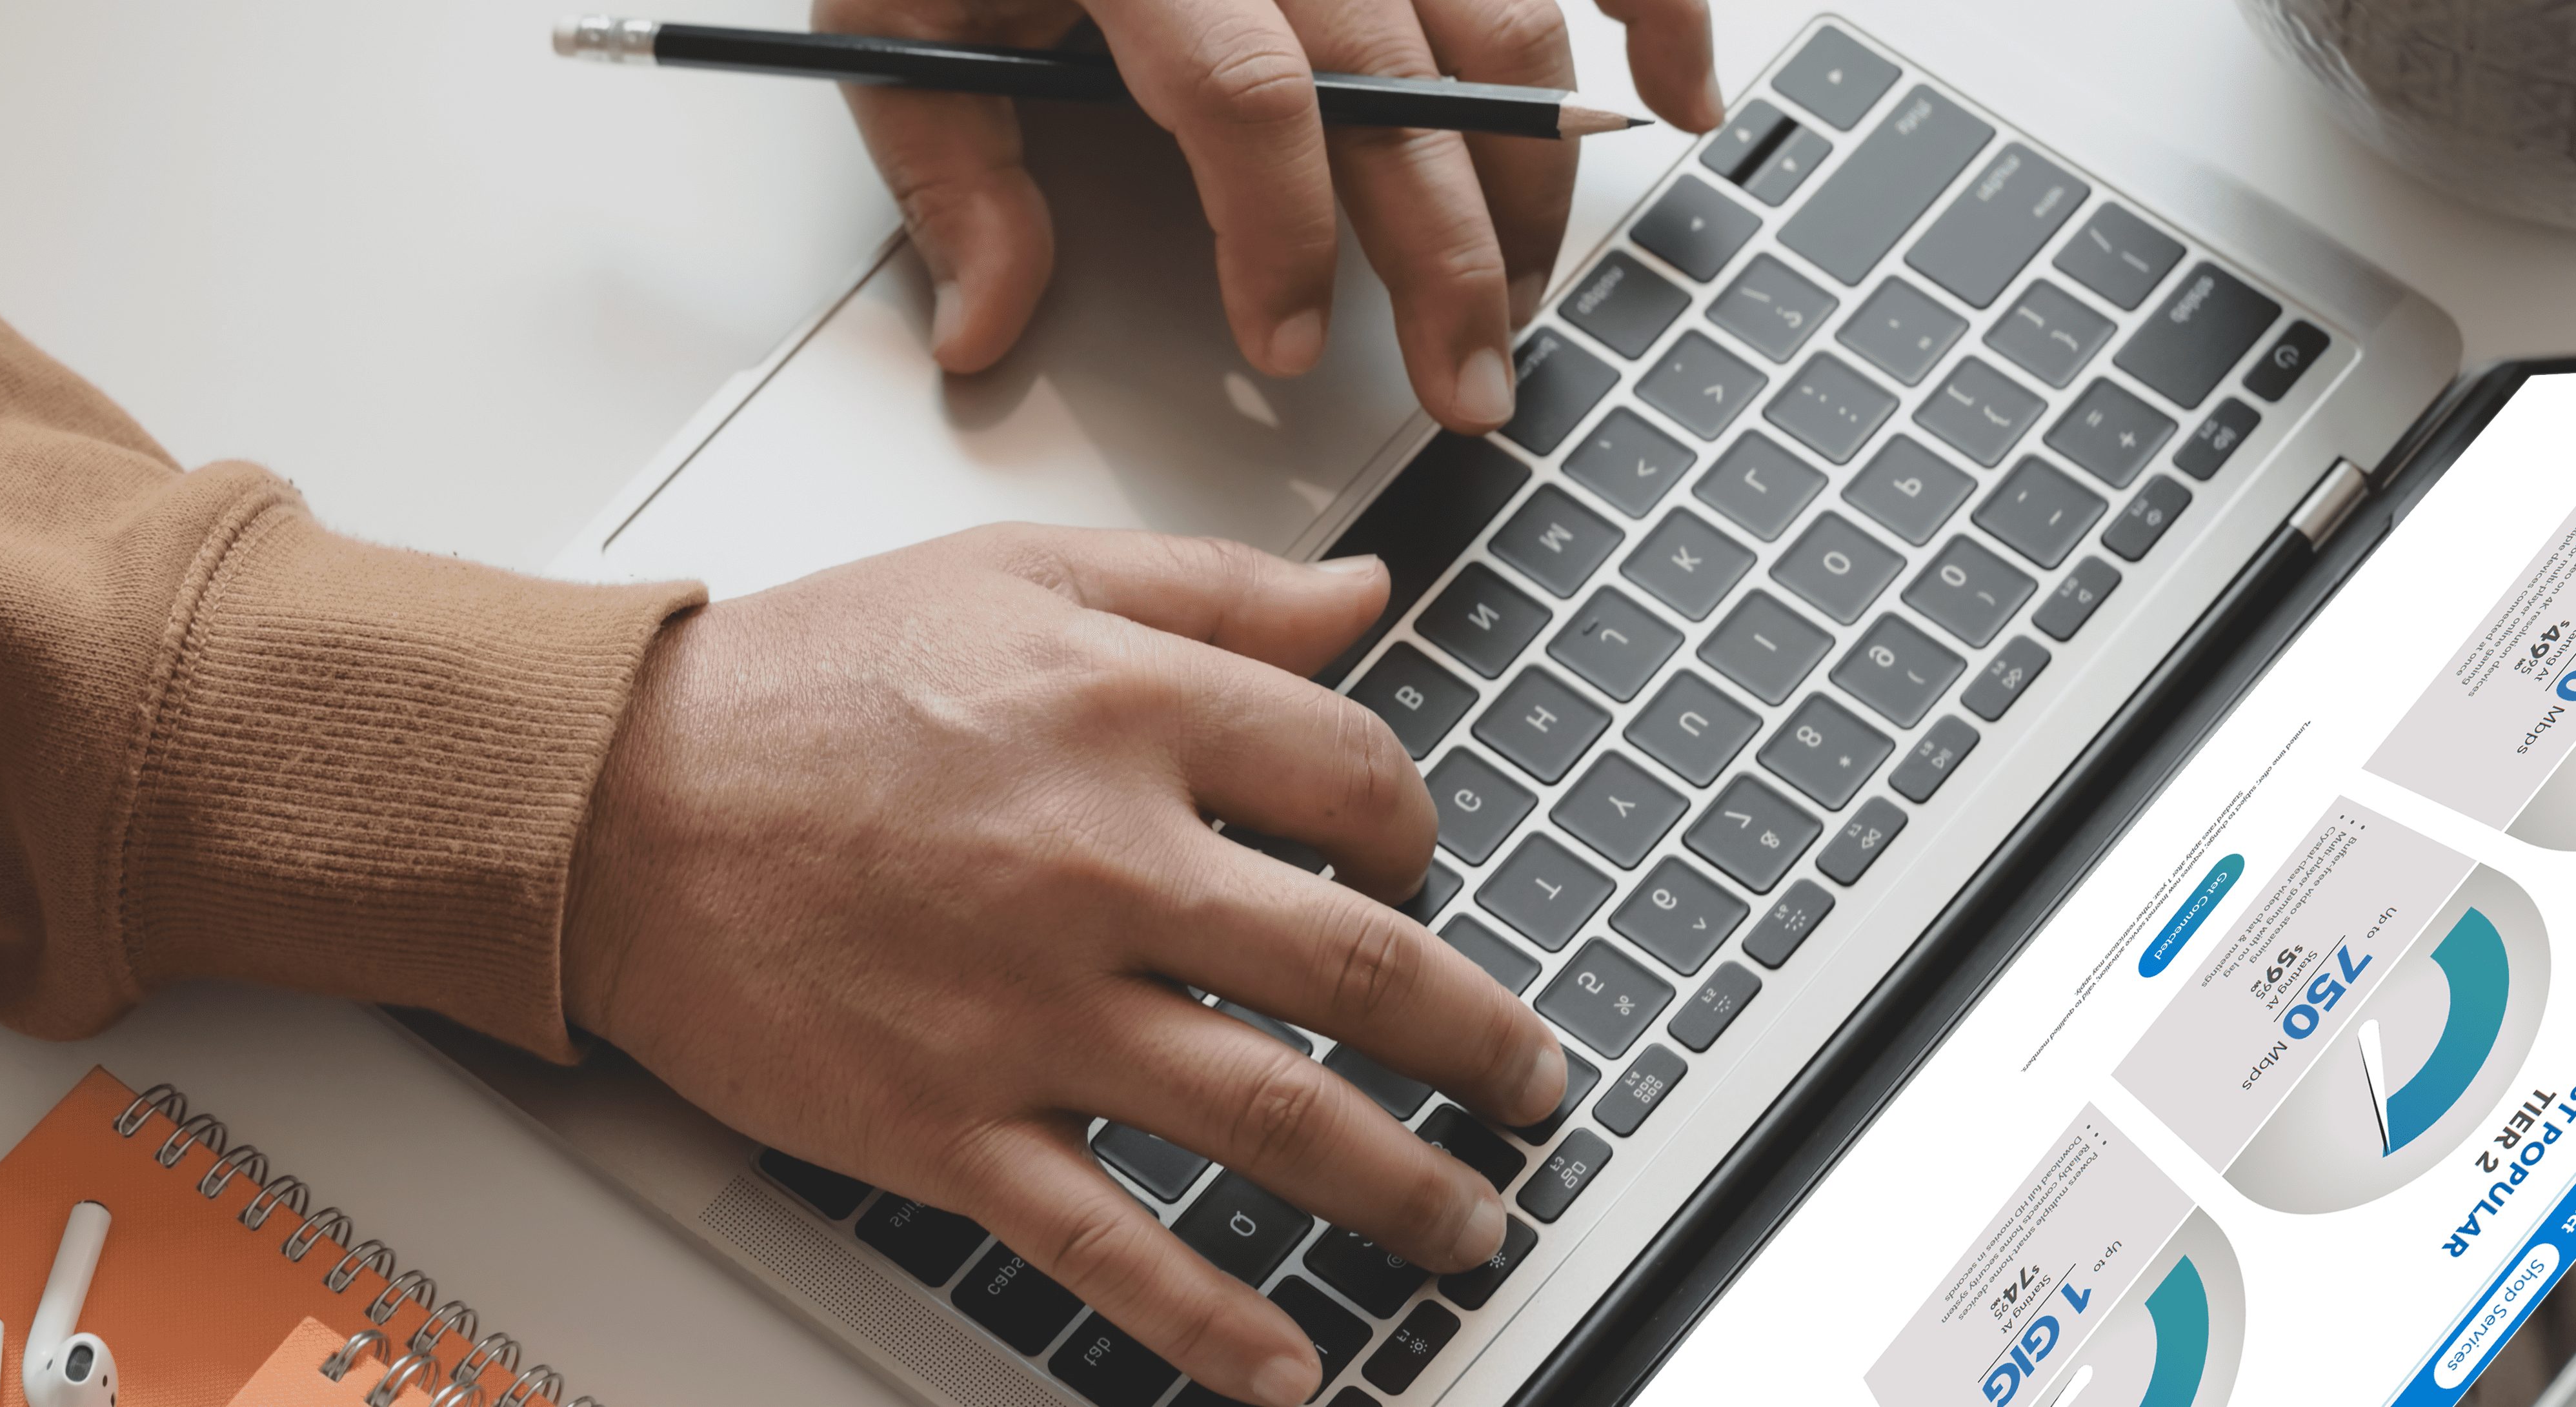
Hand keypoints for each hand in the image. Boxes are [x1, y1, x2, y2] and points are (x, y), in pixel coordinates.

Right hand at [566, 525, 1566, 1405]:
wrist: (604, 799)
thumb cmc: (792, 685)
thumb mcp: (1007, 572)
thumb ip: (1203, 589)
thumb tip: (1361, 598)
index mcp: (1123, 712)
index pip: (1358, 781)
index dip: (1420, 832)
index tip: (1420, 872)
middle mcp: (1098, 863)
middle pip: (1361, 967)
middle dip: (1480, 1041)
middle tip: (1527, 1082)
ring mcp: (1027, 1010)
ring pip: (1274, 1117)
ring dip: (1400, 1186)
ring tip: (1464, 1224)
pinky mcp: (947, 1125)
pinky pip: (1111, 1244)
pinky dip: (1214, 1321)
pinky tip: (1289, 1363)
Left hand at [823, 0, 1721, 433]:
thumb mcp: (898, 14)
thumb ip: (950, 169)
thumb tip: (984, 327)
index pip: (1248, 98)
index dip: (1278, 237)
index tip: (1285, 345)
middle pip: (1402, 87)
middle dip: (1448, 260)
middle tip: (1465, 387)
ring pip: (1500, 27)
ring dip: (1531, 179)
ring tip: (1519, 302)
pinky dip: (1653, 5)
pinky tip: (1677, 96)